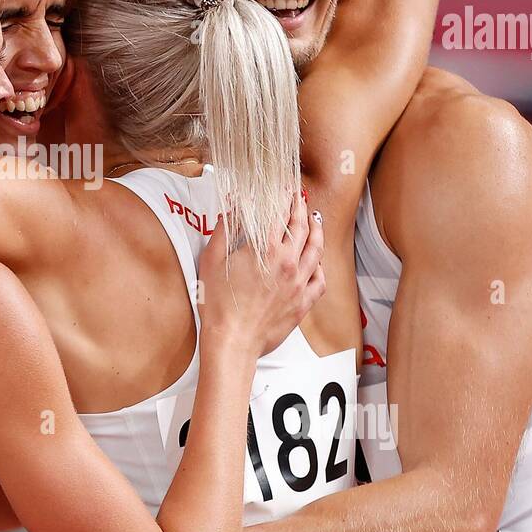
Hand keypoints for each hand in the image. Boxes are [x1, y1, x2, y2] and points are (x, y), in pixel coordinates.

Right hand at [198, 191, 323, 358]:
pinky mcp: (302, 303)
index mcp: (268, 251)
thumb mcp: (212, 261)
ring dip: (317, 232)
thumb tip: (231, 210)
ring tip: (315, 221)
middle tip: (300, 200)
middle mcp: (289, 264)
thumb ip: (224, 230)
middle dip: (302, 210)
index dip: (286, 199)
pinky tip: (316, 261)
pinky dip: (320, 266)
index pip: (282, 215)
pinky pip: (320, 280)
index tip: (286, 190)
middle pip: (303, 228)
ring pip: (316, 250)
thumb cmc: (218, 305)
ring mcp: (299, 284)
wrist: (232, 341)